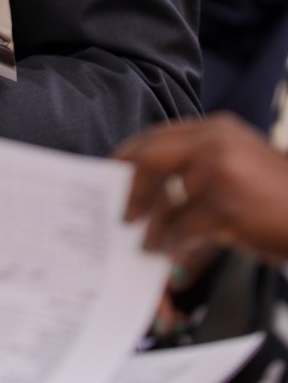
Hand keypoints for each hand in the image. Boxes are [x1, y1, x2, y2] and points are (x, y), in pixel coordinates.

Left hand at [116, 114, 287, 263]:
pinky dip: (172, 243)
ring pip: (166, 199)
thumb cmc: (281, 196)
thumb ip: (200, 164)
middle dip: (130, 187)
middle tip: (121, 213)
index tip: (111, 172)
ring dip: (152, 226)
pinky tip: (169, 253)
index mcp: (215, 129)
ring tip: (147, 243)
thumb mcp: (240, 162)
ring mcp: (220, 174)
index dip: (130, 155)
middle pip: (151, 158)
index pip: (158, 135)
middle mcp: (214, 144)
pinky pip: (184, 228)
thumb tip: (152, 191)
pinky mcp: (227, 208)